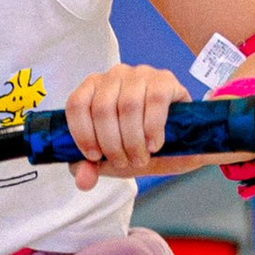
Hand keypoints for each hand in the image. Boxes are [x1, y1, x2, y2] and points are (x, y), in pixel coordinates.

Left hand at [61, 63, 185, 189]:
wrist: (178, 140)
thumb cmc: (138, 141)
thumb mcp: (109, 160)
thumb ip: (90, 170)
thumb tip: (84, 180)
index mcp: (93, 88)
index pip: (76, 104)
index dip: (83, 134)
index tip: (95, 156)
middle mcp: (114, 76)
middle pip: (102, 109)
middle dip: (112, 145)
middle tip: (125, 162)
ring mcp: (140, 74)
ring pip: (128, 106)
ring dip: (133, 140)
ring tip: (140, 157)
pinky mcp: (165, 79)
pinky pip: (155, 101)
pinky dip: (153, 129)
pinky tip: (154, 144)